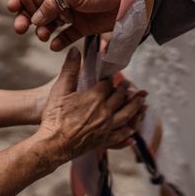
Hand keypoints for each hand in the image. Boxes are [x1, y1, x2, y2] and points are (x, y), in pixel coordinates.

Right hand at [30, 0, 122, 50]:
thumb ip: (53, 3)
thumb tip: (35, 19)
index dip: (25, 5)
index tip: (18, 14)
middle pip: (41, 11)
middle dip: (31, 19)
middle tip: (21, 28)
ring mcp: (74, 12)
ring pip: (52, 24)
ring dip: (44, 30)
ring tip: (42, 35)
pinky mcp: (85, 26)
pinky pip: (68, 36)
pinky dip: (60, 41)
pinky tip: (54, 45)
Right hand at [36, 48, 146, 164]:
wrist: (52, 144)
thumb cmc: (54, 117)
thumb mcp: (60, 90)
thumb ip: (69, 69)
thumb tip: (74, 50)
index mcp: (96, 97)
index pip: (109, 83)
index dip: (111, 78)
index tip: (113, 75)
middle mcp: (105, 111)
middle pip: (120, 97)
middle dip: (125, 89)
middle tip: (129, 85)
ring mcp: (106, 127)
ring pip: (127, 114)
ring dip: (135, 106)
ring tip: (142, 101)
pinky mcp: (104, 140)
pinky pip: (121, 135)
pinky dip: (128, 131)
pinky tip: (132, 129)